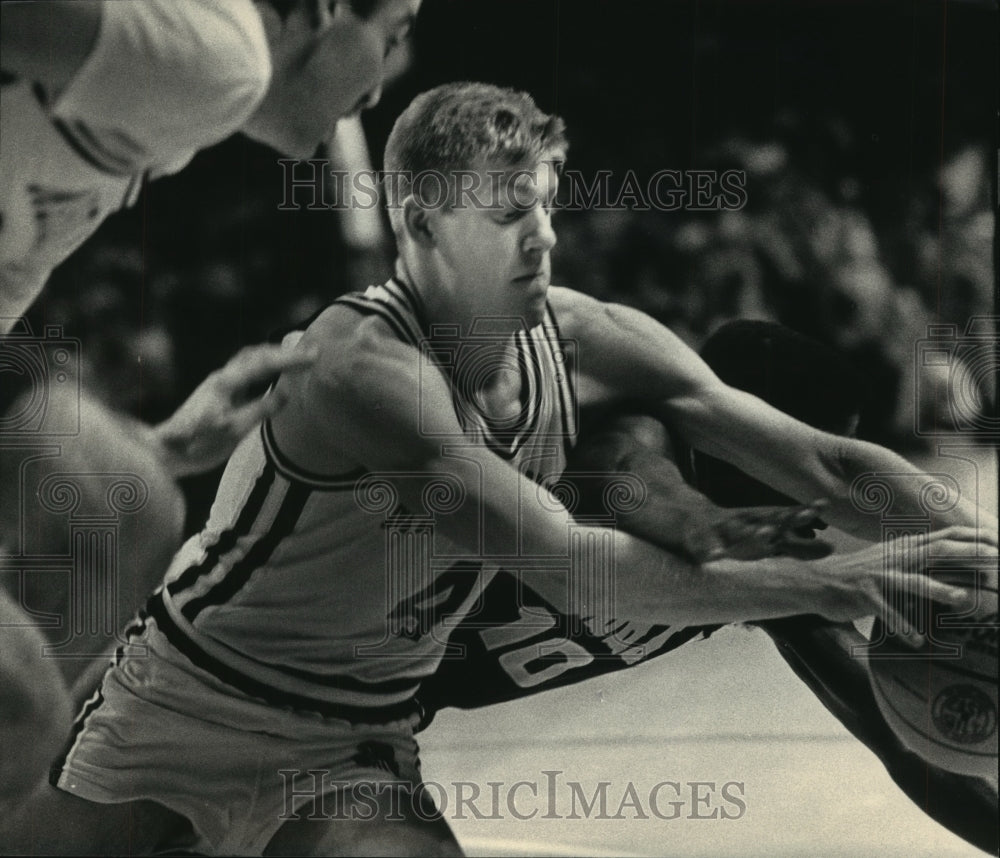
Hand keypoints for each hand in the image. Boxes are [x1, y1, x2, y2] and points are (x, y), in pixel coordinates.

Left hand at [150, 341, 316, 477]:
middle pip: (256, 354)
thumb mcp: (234, 431)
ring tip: (295, 358)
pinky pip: (246, 372)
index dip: (290, 359)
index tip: (314, 357)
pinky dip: (264, 366)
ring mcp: (219, 384)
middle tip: (311, 354)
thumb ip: (261, 409)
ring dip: (273, 356)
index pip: (264, 363)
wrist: (166, 451)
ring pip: (249, 360)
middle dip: (284, 351)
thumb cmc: (198, 443)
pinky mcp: (218, 394)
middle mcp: (222, 377)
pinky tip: (273, 374)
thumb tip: (287, 392)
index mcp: (225, 382)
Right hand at [687, 500, 831, 561]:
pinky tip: (712, 556)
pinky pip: (700, 545)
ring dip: (751, 533)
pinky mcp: (694, 538)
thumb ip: (796, 545)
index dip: (802, 513)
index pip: (782, 517)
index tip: (823, 506)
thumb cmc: (730, 532)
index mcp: (756, 523)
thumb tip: (833, 549)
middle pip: (764, 519)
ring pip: (735, 530)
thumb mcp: (763, 537)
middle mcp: (739, 522)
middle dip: (785, 517)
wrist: (684, 516)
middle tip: (806, 514)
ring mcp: (717, 529)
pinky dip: (707, 549)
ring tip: (768, 533)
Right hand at [805, 526, 993, 632]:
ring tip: (962, 599)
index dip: (970, 536)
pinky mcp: (863, 595)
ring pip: (912, 581)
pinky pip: (886, 612)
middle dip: (966, 555)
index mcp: (902, 549)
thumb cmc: (859, 576)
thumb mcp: (889, 560)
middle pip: (935, 552)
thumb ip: (916, 559)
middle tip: (995, 559)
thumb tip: (950, 563)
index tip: (997, 539)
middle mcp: (893, 558)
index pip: (942, 537)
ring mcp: (878, 576)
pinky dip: (902, 626)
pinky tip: (917, 641)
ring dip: (938, 589)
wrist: (817, 581)